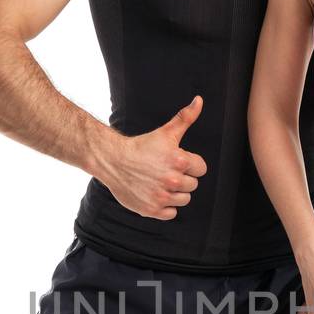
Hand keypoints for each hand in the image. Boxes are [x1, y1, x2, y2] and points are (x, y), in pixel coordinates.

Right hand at [102, 95, 208, 219]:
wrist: (113, 160)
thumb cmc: (141, 146)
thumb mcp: (165, 132)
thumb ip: (186, 118)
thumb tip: (200, 100)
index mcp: (180, 161)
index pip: (201, 169)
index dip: (190, 165)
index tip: (177, 162)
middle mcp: (172, 181)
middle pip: (192, 185)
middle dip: (182, 178)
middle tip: (165, 171)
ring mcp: (162, 196)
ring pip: (184, 200)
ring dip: (175, 193)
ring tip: (161, 182)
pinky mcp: (152, 209)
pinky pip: (171, 213)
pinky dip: (165, 206)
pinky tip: (156, 194)